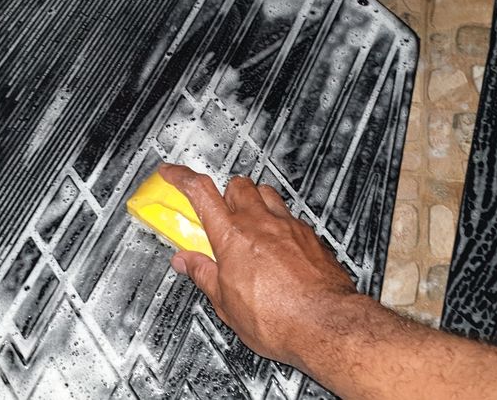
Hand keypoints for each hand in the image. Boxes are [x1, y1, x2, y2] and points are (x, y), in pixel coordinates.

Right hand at [158, 163, 356, 364]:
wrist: (324, 323)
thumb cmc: (280, 318)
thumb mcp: (226, 303)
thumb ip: (204, 275)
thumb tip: (187, 262)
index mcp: (233, 237)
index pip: (200, 192)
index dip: (181, 177)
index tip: (172, 173)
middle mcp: (262, 223)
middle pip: (238, 184)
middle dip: (224, 194)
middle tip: (218, 215)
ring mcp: (289, 225)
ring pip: (266, 193)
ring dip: (253, 202)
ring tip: (247, 225)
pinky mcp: (310, 235)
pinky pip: (290, 215)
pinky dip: (278, 222)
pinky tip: (276, 244)